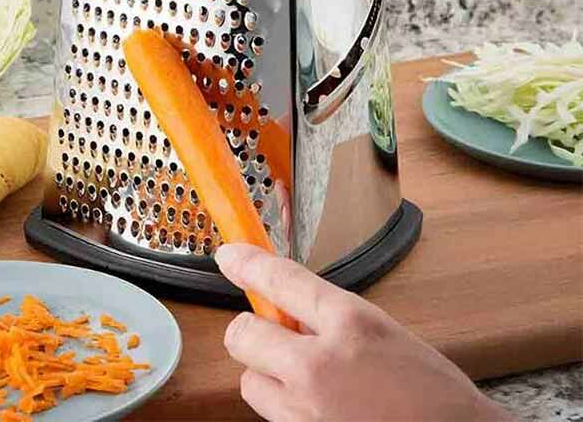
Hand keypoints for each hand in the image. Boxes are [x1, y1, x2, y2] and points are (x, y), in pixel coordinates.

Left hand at [215, 244, 513, 421]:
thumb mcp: (387, 336)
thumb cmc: (435, 397)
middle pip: (242, 335)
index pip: (281, 279)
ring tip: (306, 383)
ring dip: (268, 377)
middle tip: (270, 337)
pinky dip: (287, 410)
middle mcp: (320, 366)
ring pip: (250, 382)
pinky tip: (320, 410)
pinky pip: (273, 417)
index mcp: (351, 324)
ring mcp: (308, 411)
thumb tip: (290, 314)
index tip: (229, 257)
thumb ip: (334, 321)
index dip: (248, 264)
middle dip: (251, 333)